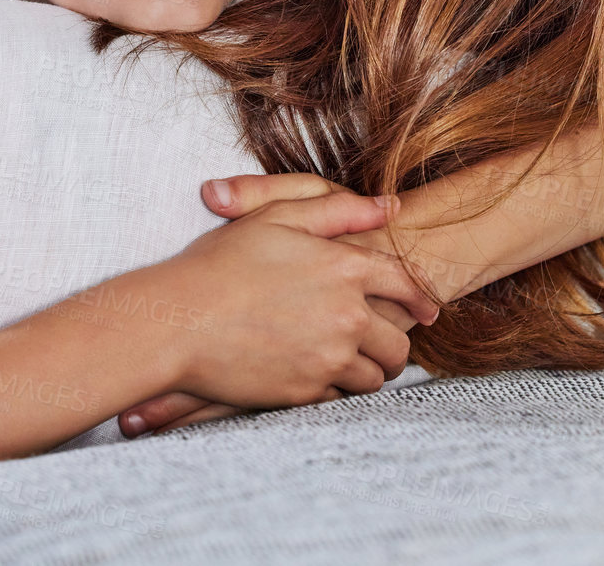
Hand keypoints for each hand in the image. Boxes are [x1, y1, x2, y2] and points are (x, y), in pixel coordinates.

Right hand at [149, 191, 417, 412]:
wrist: (176, 322)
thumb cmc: (220, 263)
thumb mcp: (277, 217)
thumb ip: (339, 210)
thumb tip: (392, 207)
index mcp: (344, 268)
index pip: (406, 284)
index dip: (421, 296)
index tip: (428, 308)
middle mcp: (346, 316)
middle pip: (398, 342)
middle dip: (395, 343)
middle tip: (381, 342)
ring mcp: (328, 359)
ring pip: (375, 377)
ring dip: (367, 369)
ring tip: (347, 360)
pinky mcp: (305, 392)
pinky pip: (340, 397)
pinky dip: (335, 388)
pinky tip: (313, 372)